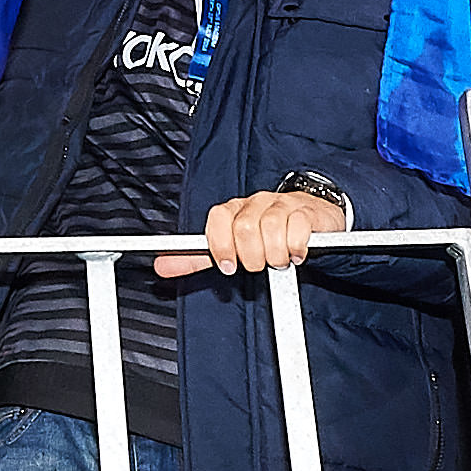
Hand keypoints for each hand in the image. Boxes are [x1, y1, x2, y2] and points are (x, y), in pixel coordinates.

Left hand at [158, 189, 346, 279]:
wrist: (309, 218)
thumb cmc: (266, 235)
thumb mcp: (229, 247)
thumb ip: (197, 259)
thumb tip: (161, 266)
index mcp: (234, 210)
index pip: (218, 218)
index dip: (220, 245)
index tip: (227, 266)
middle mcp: (256, 203)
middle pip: (244, 228)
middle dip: (251, 256)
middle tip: (259, 264)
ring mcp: (282, 204)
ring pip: (270, 228)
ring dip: (274, 255)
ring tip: (279, 260)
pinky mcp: (305, 212)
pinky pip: (297, 227)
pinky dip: (295, 246)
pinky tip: (296, 253)